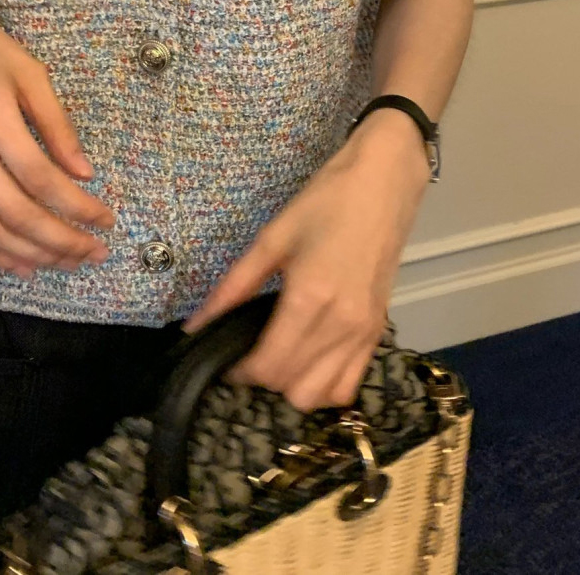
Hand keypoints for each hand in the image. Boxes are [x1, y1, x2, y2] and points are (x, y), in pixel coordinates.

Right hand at [0, 0, 114, 278]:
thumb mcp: (29, 71)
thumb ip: (57, 125)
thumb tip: (84, 173)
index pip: (39, 176)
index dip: (75, 205)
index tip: (105, 219)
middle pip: (14, 211)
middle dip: (59, 240)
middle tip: (93, 252)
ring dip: (29, 253)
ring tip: (65, 262)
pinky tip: (21, 263)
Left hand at [181, 109, 431, 411]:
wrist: (383, 183)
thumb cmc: (326, 202)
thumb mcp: (272, 238)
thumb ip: (233, 286)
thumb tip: (195, 324)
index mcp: (310, 299)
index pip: (268, 366)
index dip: (239, 371)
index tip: (224, 356)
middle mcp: (342, 325)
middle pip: (292, 388)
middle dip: (263, 379)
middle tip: (248, 350)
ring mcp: (365, 332)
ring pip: (322, 395)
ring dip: (294, 386)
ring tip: (279, 355)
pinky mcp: (379, 331)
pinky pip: (350, 384)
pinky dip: (325, 385)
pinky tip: (309, 360)